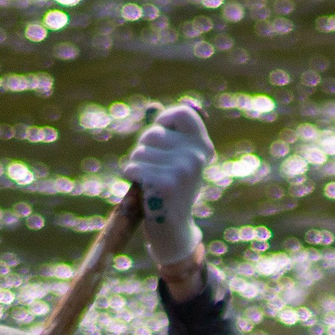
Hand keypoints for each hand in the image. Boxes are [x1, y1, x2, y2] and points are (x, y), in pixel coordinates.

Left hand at [124, 101, 212, 267]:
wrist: (173, 228)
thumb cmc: (170, 188)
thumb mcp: (175, 159)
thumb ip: (167, 134)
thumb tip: (153, 107)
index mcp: (202, 147)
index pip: (182, 113)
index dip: (164, 121)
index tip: (161, 137)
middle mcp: (196, 157)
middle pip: (152, 133)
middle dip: (145, 149)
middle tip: (155, 169)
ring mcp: (183, 170)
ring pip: (140, 151)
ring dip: (137, 165)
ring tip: (150, 181)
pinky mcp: (165, 184)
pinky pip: (133, 167)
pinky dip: (132, 176)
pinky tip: (144, 190)